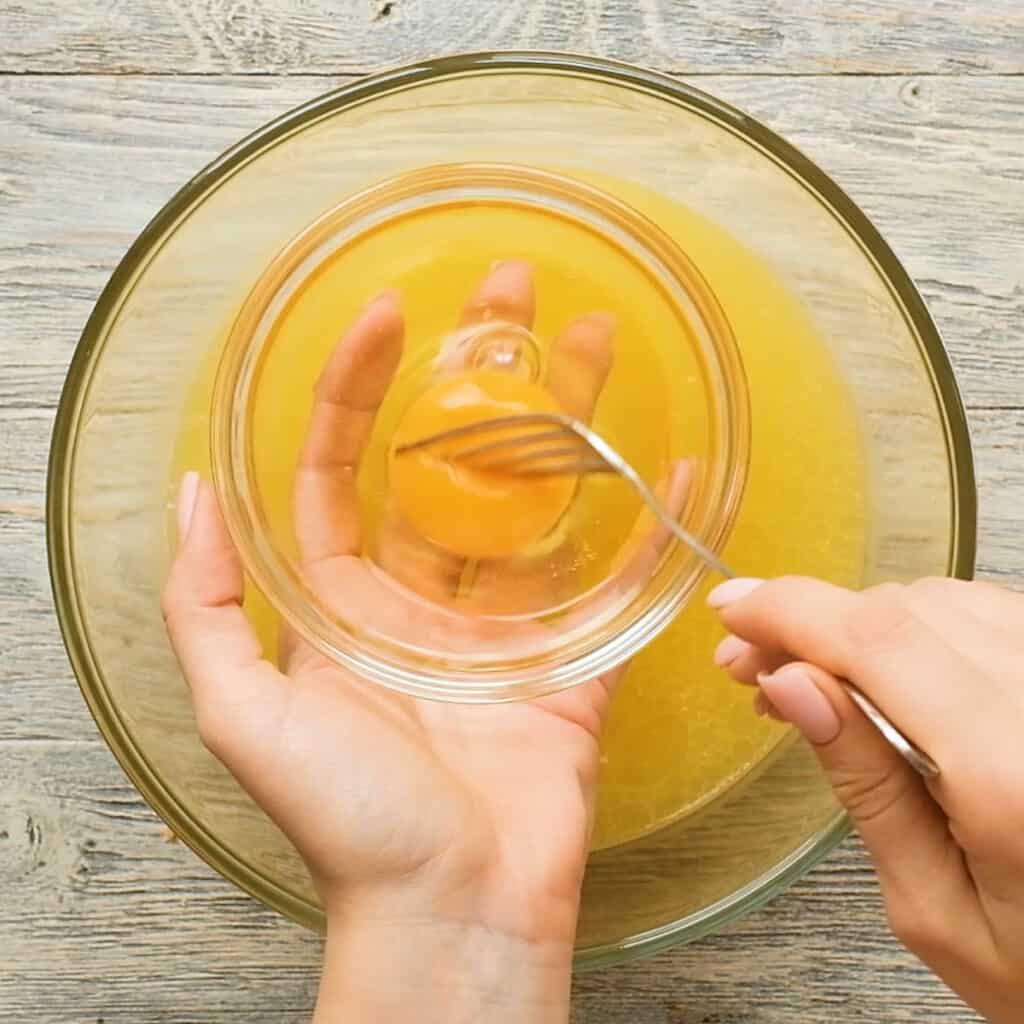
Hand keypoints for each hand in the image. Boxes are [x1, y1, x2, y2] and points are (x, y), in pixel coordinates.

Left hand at [162, 261, 629, 1021]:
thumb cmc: (347, 824)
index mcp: (345, 605)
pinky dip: (646, 527)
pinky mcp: (575, 665)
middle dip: (481, 375)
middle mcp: (425, 604)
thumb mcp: (242, 712)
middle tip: (510, 291)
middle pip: (454, 465)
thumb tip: (193, 489)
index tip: (387, 314)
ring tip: (595, 341)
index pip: (346, 469)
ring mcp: (507, 630)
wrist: (451, 914)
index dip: (358, 389)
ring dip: (566, 424)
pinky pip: (614, 583)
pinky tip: (667, 466)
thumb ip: (205, 603)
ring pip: (538, 503)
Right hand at [710, 575, 1023, 1023]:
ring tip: (814, 676)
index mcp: (1009, 774)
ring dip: (860, 625)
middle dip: (810, 625)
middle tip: (750, 668)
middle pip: (904, 611)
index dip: (791, 611)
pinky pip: (987, 613)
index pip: (880, 642)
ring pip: (942, 600)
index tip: (731, 613)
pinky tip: (883, 670)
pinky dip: (917, 628)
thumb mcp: (932, 908)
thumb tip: (792, 684)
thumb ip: (865, 786)